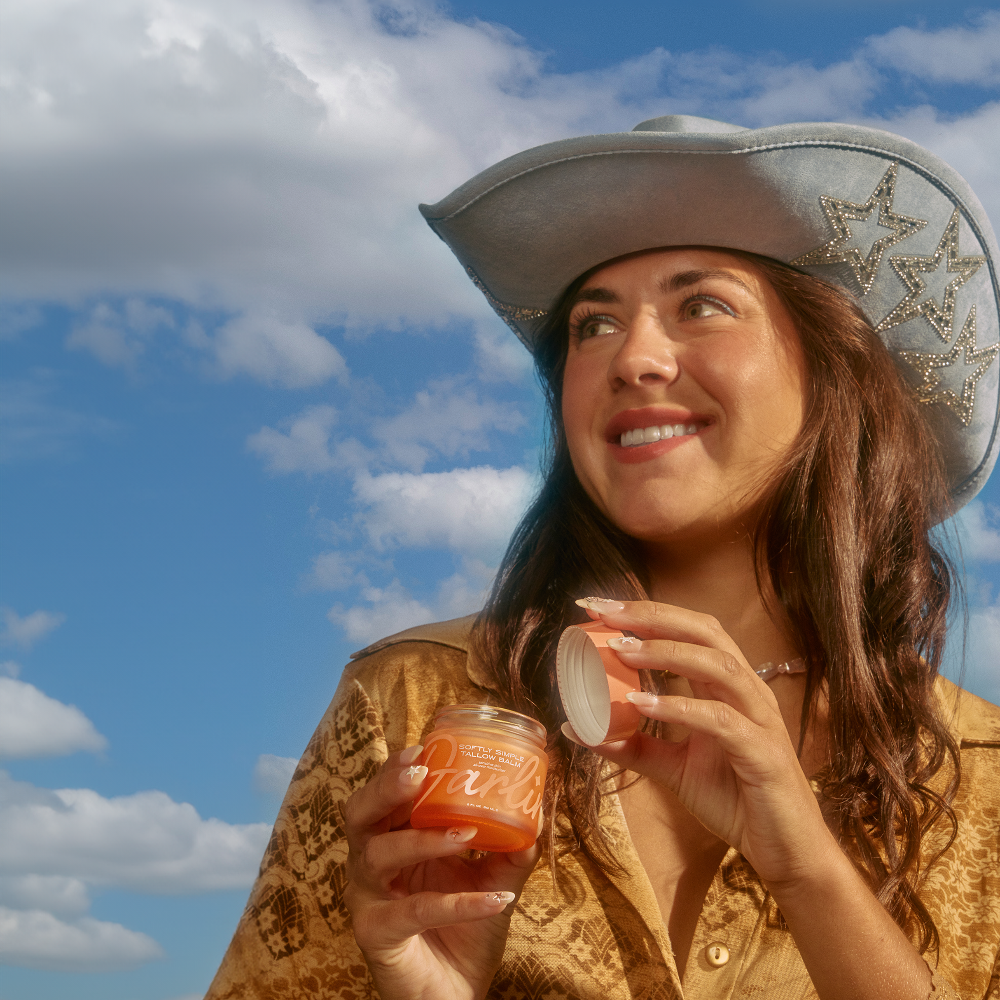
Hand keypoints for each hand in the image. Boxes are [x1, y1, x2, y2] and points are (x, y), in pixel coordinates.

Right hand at [343, 745, 540, 999]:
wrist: (454, 994)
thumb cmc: (463, 931)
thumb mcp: (490, 880)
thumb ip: (508, 846)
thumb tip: (535, 809)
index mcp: (391, 839)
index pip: (383, 794)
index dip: (395, 769)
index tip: (423, 747)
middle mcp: (370, 863)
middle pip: (360, 814)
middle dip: (386, 787)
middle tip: (420, 772)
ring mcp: (369, 899)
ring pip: (379, 856)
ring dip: (424, 839)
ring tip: (466, 833)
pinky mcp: (377, 935)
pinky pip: (413, 912)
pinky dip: (456, 903)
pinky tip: (495, 900)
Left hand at [572, 599, 834, 889]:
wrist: (784, 852)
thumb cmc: (735, 800)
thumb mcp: (672, 768)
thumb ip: (632, 745)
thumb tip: (578, 729)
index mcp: (727, 687)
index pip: (689, 631)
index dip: (646, 613)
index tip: (597, 608)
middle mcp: (747, 691)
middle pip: (705, 631)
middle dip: (653, 616)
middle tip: (605, 613)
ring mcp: (759, 719)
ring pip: (718, 665)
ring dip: (666, 652)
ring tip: (620, 649)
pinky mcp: (763, 753)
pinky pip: (721, 720)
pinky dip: (681, 708)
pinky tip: (643, 705)